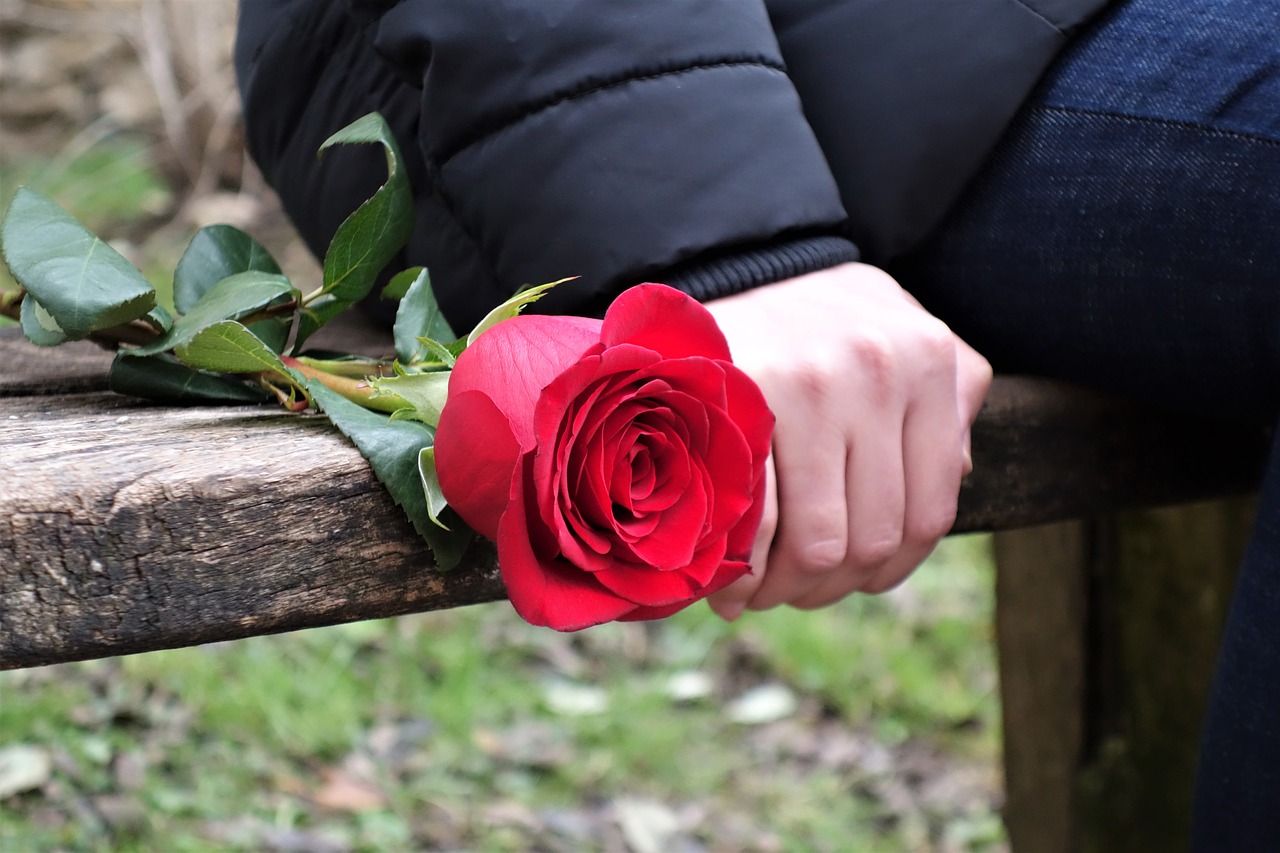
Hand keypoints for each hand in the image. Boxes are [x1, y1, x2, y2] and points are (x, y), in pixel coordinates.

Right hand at [703, 263, 991, 618]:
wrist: (732, 256)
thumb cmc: (825, 312)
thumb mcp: (907, 332)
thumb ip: (950, 398)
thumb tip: (960, 472)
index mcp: (929, 363)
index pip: (928, 513)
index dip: (889, 570)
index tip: (850, 581)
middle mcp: (879, 370)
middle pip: (874, 537)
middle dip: (832, 586)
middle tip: (796, 592)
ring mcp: (810, 385)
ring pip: (821, 542)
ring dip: (788, 590)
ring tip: (763, 591)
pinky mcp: (744, 396)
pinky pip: (758, 518)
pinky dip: (743, 572)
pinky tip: (729, 585)